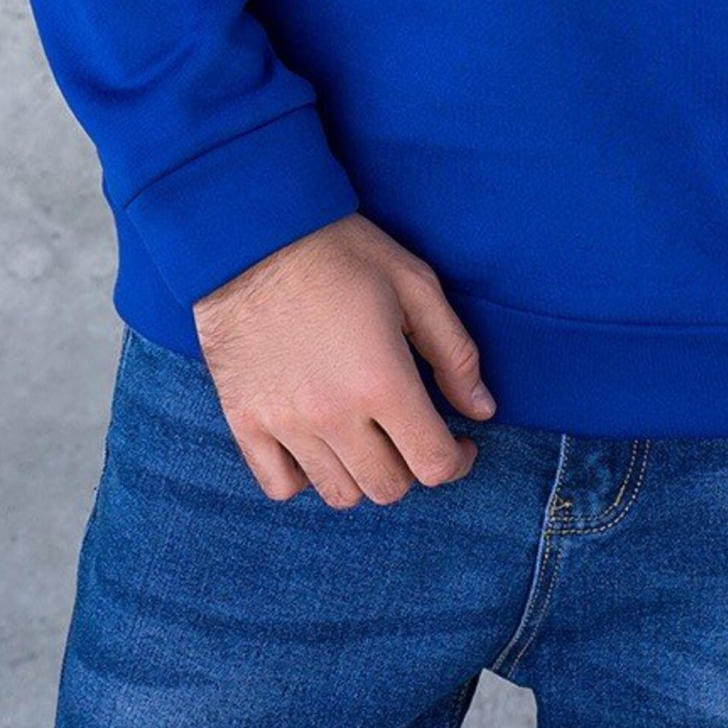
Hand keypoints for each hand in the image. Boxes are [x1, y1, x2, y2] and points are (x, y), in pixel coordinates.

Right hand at [192, 211, 496, 508]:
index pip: (432, 464)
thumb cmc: (338, 250)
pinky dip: (306, 477)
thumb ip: (455, 353)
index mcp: (381, 380)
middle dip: (413, 466)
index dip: (456, 461)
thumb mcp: (414, 284)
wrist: (252, 233)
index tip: (460, 443)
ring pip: (340, 494)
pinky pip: (281, 486)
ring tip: (368, 436)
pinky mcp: (245, 421)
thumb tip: (483, 410)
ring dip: (364, 474)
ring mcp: (284, 424)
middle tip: (413, 432)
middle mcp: (333, 414)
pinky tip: (319, 443)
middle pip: (388, 487)